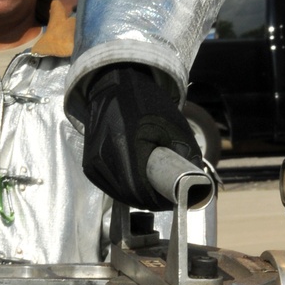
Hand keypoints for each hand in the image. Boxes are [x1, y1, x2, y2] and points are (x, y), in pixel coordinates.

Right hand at [80, 63, 202, 210]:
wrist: (114, 85)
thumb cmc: (145, 102)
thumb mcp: (173, 125)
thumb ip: (186, 154)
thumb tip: (196, 183)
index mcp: (126, 145)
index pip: (141, 190)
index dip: (159, 199)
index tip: (171, 198)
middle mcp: (104, 155)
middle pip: (129, 195)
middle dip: (149, 199)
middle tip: (164, 196)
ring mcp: (93, 160)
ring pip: (117, 193)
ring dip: (135, 196)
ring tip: (151, 189)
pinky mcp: (88, 162)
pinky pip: (107, 185)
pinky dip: (122, 188)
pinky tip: (134, 181)